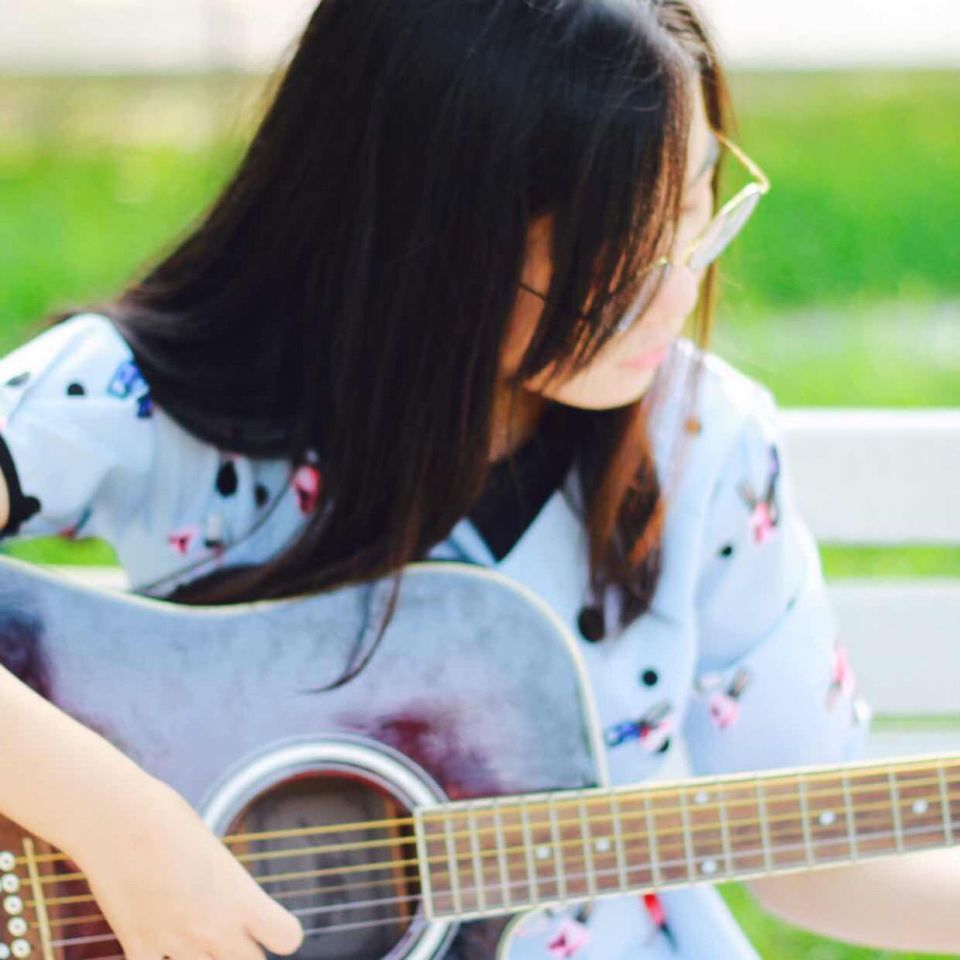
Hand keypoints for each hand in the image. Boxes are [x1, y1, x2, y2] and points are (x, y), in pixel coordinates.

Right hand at [68, 777, 303, 959]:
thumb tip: (230, 915)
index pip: (287, 939)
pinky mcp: (138, 948)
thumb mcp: (214, 855)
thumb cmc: (168, 820)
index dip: (281, 932)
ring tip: (190, 928)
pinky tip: (158, 943)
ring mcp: (175, 943)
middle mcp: (214, 927)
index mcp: (242, 897)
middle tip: (226, 928)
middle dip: (243, 951)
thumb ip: (227, 893)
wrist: (115, 817)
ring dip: (203, 958)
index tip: (266, 922)